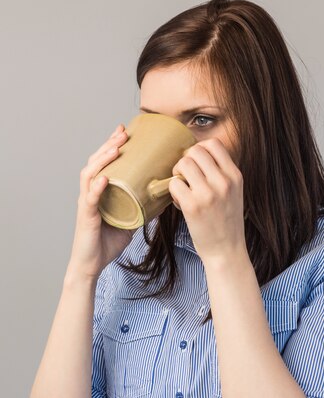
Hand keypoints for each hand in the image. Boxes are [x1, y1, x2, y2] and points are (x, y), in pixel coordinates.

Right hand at [66, 124, 135, 280]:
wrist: (92, 265)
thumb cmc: (106, 243)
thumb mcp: (130, 222)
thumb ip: (140, 209)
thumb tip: (162, 200)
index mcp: (100, 192)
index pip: (103, 163)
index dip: (112, 146)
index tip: (125, 132)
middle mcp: (90, 194)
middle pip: (95, 162)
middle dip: (109, 145)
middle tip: (123, 133)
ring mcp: (87, 204)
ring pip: (90, 174)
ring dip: (102, 159)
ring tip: (115, 148)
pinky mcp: (86, 217)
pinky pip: (90, 198)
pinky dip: (97, 187)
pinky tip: (105, 177)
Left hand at [168, 138, 246, 265]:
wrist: (226, 251)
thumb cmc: (226, 223)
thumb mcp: (234, 193)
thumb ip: (221, 174)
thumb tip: (196, 155)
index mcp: (235, 176)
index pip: (214, 144)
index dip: (199, 149)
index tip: (196, 163)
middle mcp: (223, 182)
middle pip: (195, 151)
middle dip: (186, 161)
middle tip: (186, 178)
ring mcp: (208, 194)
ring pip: (183, 164)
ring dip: (178, 174)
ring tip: (183, 189)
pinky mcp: (192, 206)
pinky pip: (174, 184)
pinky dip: (173, 191)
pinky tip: (181, 203)